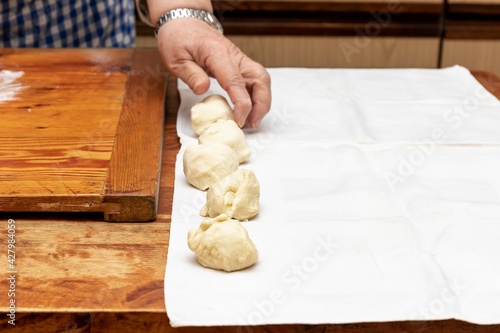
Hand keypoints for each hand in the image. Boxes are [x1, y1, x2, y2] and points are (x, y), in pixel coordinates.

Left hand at [155, 18, 270, 127]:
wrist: (185, 22)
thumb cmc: (179, 38)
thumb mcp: (175, 58)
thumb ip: (190, 74)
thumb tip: (203, 89)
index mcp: (217, 53)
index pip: (235, 80)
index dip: (241, 102)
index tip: (240, 119)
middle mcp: (234, 55)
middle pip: (259, 78)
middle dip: (261, 103)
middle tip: (251, 123)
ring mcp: (239, 59)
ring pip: (261, 79)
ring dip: (262, 101)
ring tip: (252, 120)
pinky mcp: (239, 64)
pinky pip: (255, 80)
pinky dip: (256, 96)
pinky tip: (249, 109)